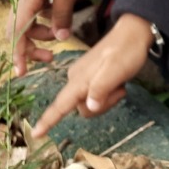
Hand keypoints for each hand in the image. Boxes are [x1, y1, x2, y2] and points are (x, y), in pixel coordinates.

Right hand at [13, 0, 80, 76]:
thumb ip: (62, 14)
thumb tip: (61, 38)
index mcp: (26, 0)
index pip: (18, 35)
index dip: (19, 56)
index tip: (21, 74)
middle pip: (17, 33)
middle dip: (31, 48)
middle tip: (51, 58)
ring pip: (25, 23)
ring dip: (39, 34)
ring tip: (60, 35)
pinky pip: (31, 12)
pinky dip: (41, 20)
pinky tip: (57, 15)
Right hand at [32, 14, 152, 137]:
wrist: (133, 33)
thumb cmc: (126, 52)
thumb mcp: (116, 70)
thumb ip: (101, 88)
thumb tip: (89, 107)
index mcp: (79, 79)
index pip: (60, 104)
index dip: (48, 120)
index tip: (36, 134)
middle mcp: (76, 80)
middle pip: (82, 109)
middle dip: (102, 107)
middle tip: (120, 91)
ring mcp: (83, 78)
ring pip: (90, 104)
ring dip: (107, 101)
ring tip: (120, 85)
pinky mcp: (90, 78)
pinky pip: (95, 97)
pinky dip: (108, 96)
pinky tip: (118, 83)